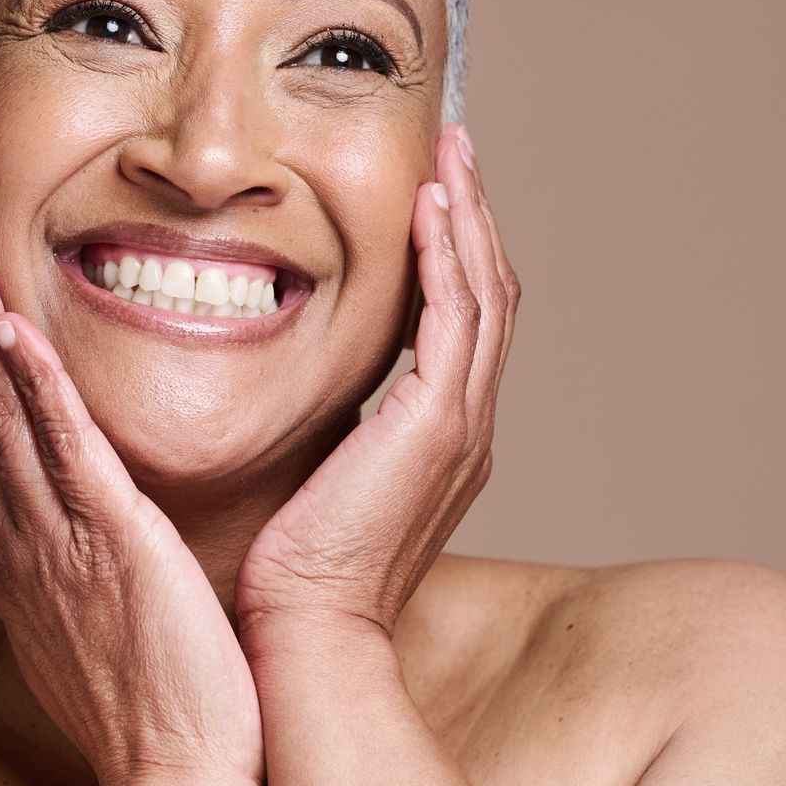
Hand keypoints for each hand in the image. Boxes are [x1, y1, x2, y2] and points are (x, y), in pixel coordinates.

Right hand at [0, 226, 263, 785]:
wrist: (178, 776)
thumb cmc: (148, 703)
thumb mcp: (86, 618)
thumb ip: (67, 558)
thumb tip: (63, 524)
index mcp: (14, 552)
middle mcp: (17, 540)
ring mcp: (55, 542)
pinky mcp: (111, 545)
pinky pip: (64, 453)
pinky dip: (34, 388)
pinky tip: (10, 329)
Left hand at [234, 124, 519, 644]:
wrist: (307, 635)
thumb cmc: (294, 573)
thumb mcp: (318, 482)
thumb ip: (331, 433)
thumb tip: (304, 401)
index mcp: (441, 440)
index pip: (463, 323)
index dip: (457, 252)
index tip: (434, 193)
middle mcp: (467, 427)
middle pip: (490, 296)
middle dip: (475, 217)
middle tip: (458, 150)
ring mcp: (461, 425)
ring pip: (485, 294)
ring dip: (470, 216)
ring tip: (453, 153)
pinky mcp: (438, 425)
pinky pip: (456, 316)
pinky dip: (450, 253)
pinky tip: (430, 204)